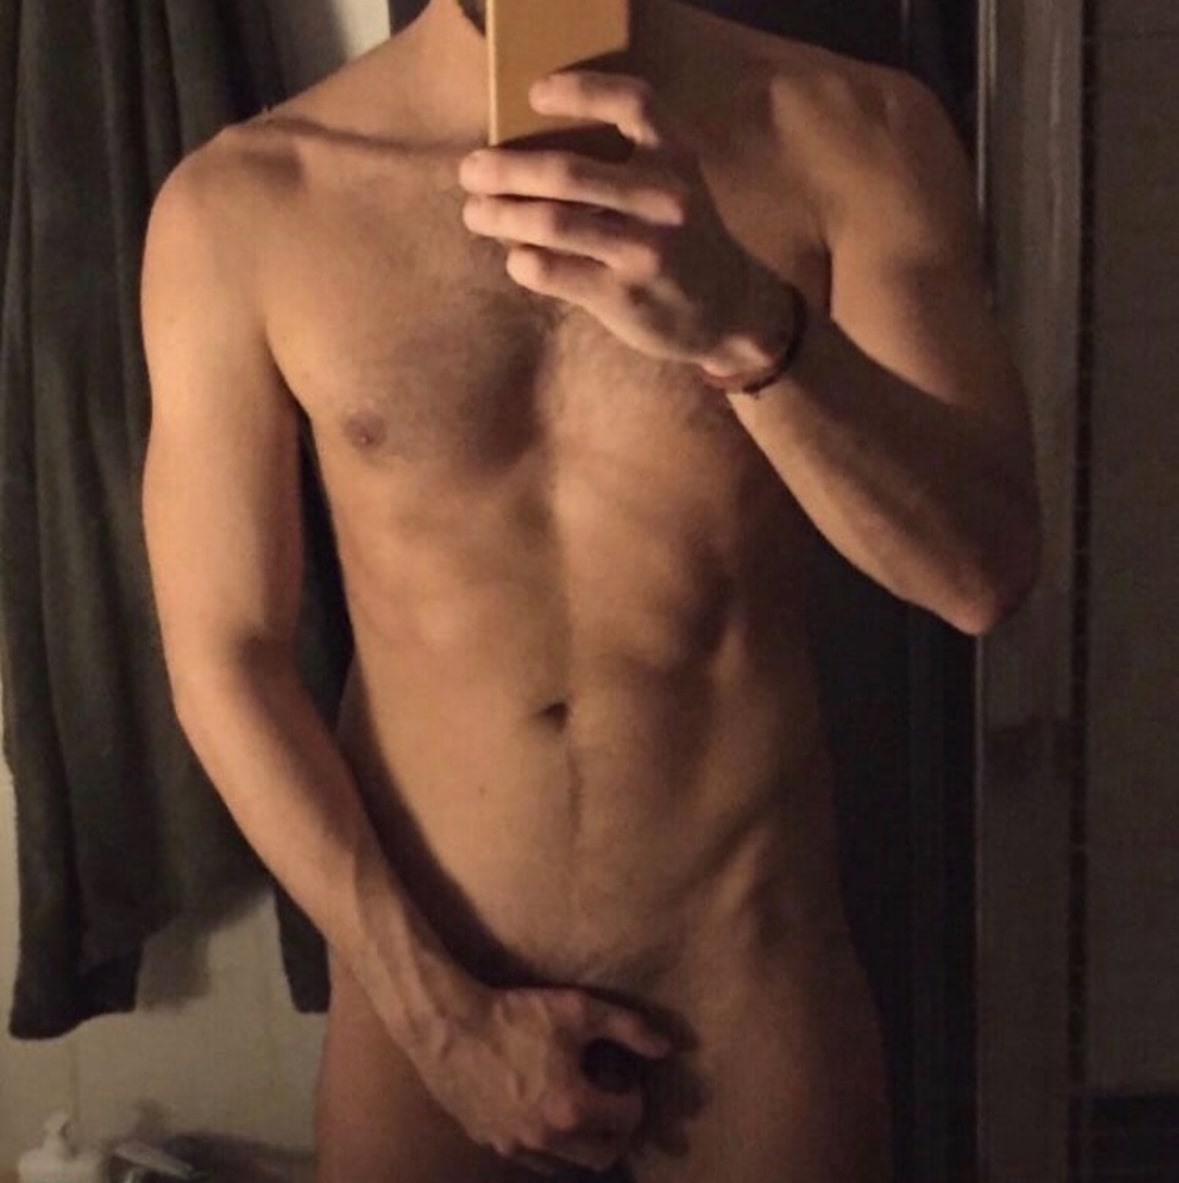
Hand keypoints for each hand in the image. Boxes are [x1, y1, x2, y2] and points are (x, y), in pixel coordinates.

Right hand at [408, 983, 674, 1175]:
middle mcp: (547, 1139)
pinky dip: (551, 1143)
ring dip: (584, 1141)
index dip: (634, 1096)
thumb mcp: (578, 1010)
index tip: (625, 1077)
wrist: (448, 1026)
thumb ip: (628, 1028)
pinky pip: (534, 1157)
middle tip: (611, 1099)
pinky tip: (545, 1107)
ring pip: (568, 1164)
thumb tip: (666, 1048)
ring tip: (581, 1106)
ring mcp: (517, 1147)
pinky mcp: (492, 1142)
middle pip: (603, 1156)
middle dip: (616, 1130)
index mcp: (573, 1108)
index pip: (627, 1119)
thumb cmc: (515, 1014)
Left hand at [457, 69, 768, 372]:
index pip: (632, 103)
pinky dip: (523, 261)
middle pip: (566, 171)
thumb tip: (527, 159)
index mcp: (676, 159)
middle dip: (505, 169)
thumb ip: (624, 168)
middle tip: (471, 171)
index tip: (534, 95)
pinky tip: (516, 259)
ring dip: (500, 215)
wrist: (729, 310)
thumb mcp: (674, 189)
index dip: (580, 91)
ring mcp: (645, 250)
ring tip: (475, 213)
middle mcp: (664, 198)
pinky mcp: (626, 297)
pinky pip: (554, 272)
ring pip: (551, 223)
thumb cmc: (683, 242)